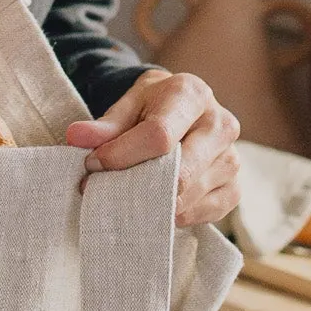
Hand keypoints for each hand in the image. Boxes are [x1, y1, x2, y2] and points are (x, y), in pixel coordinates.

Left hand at [65, 68, 239, 228]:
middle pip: (180, 172)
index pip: (159, 135)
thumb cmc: (153, 106)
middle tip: (106, 189)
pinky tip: (156, 206)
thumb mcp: (128, 104)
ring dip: (152, 204)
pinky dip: (175, 216)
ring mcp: (231, 158)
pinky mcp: (234, 187)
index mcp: (192, 94)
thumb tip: (76, 137)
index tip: (92, 165)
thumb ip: (104, 124)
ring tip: (127, 196)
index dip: (121, 156)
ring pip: (189, 196)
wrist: (182, 109)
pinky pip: (204, 213)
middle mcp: (220, 124)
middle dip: (137, 185)